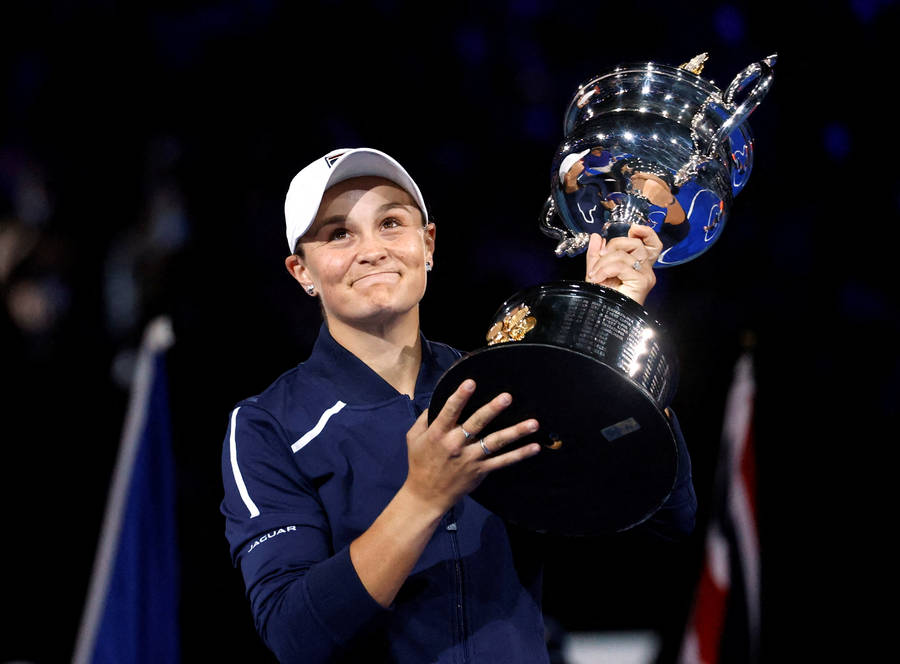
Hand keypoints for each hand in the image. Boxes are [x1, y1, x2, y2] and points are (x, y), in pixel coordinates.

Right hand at [404, 379, 539, 514]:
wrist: (426, 495)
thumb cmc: (419, 462)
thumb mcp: (413, 438)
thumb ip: (425, 418)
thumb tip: (436, 401)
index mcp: (438, 434)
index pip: (449, 411)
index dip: (460, 397)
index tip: (471, 383)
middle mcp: (456, 444)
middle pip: (477, 424)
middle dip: (492, 409)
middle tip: (507, 397)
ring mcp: (470, 458)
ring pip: (495, 442)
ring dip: (515, 432)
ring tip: (533, 423)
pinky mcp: (480, 470)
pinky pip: (503, 462)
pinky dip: (519, 455)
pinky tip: (534, 447)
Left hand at [584, 225, 662, 304]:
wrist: (602, 318)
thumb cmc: (601, 299)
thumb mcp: (596, 271)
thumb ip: (596, 254)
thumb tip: (596, 236)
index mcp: (637, 265)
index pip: (651, 243)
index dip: (645, 232)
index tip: (632, 230)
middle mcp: (645, 269)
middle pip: (635, 243)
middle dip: (612, 246)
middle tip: (599, 259)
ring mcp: (645, 275)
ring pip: (625, 253)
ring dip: (604, 262)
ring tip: (595, 274)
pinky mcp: (642, 281)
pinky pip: (622, 265)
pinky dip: (605, 269)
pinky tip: (599, 278)